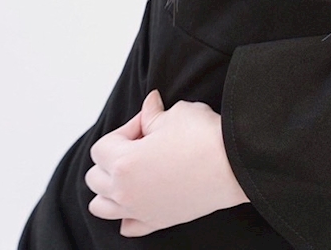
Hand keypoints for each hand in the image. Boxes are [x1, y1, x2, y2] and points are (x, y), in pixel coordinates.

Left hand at [85, 88, 249, 236]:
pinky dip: (127, 212)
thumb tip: (149, 105)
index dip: (126, 128)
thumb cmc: (203, 138)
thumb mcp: (173, 114)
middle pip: (96, 176)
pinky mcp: (157, 222)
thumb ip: (152, 113)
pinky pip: (127, 225)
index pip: (104, 145)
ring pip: (101, 206)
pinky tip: (141, 196)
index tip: (147, 121)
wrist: (234, 165)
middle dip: (113, 156)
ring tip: (133, 170)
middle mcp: (125, 193)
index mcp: (123, 164)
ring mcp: (140, 211)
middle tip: (142, 142)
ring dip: (110, 187)